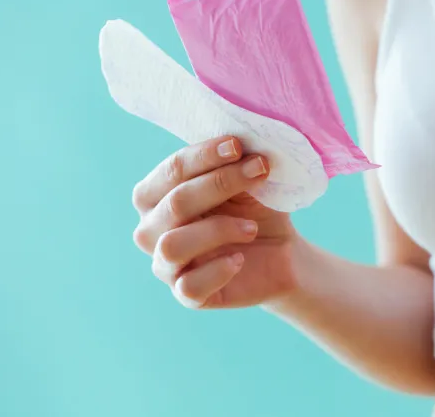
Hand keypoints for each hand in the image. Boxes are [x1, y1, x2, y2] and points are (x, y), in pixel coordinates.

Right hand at [132, 136, 300, 308]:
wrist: (282, 252)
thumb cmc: (255, 208)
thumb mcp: (247, 181)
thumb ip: (235, 161)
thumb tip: (240, 139)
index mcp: (158, 195)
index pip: (171, 171)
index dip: (203, 156)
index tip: (238, 146)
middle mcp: (152, 230)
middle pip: (174, 204)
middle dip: (219, 183)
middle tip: (260, 170)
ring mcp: (166, 265)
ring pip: (173, 245)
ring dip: (218, 229)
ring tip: (251, 227)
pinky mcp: (187, 295)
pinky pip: (188, 286)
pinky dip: (217, 270)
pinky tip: (240, 259)